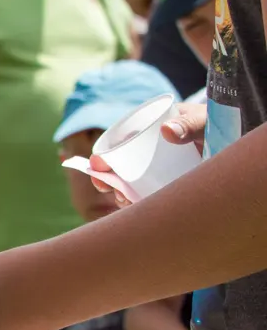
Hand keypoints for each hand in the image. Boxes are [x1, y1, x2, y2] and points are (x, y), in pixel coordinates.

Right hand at [88, 102, 206, 206]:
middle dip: (107, 180)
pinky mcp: (165, 188)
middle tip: (105, 185)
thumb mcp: (201, 121)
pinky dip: (138, 206)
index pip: (117, 146)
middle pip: (118, 170)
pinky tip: (136, 208)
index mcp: (146, 135)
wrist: (232, 141)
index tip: (97, 167)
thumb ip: (188, 123)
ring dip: (121, 195)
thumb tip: (167, 131)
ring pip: (130, 186)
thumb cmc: (216, 125)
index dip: (102, 159)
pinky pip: (145, 199)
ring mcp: (155, 173)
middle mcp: (146, 155)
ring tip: (125, 198)